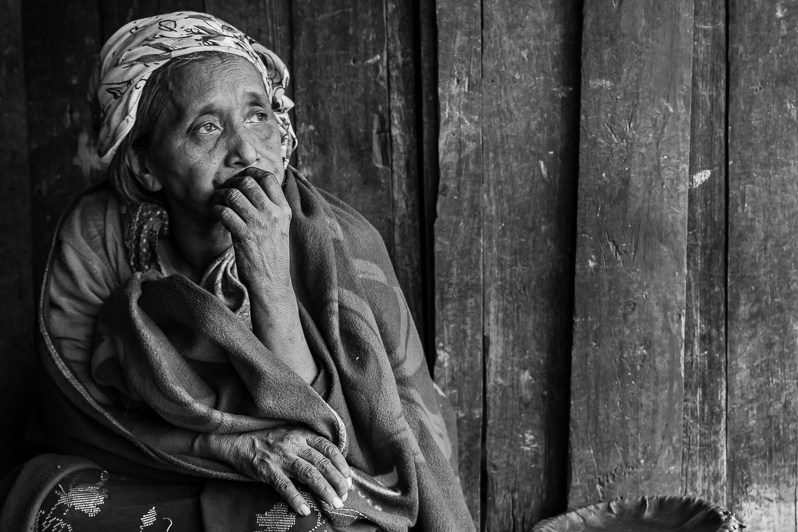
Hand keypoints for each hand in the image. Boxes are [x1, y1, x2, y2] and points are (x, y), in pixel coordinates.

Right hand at [196, 426, 351, 515]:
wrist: (238, 441)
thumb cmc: (269, 440)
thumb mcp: (292, 434)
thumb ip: (309, 445)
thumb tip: (331, 464)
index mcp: (303, 434)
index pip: (329, 448)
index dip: (342, 465)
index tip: (349, 479)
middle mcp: (295, 444)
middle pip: (323, 464)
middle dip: (338, 482)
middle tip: (345, 496)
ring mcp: (281, 457)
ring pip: (310, 475)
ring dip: (325, 491)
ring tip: (335, 504)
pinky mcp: (268, 470)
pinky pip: (285, 487)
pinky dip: (296, 499)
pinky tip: (305, 510)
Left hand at [212, 168, 291, 295]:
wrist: (272, 281)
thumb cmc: (273, 255)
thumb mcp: (282, 228)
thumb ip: (273, 208)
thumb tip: (256, 189)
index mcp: (284, 210)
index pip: (269, 177)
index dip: (251, 172)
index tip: (241, 178)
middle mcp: (273, 214)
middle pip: (248, 182)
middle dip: (232, 182)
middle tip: (226, 190)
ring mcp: (259, 224)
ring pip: (234, 194)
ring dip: (221, 195)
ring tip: (219, 202)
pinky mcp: (244, 236)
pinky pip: (225, 212)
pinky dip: (217, 210)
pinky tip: (218, 215)